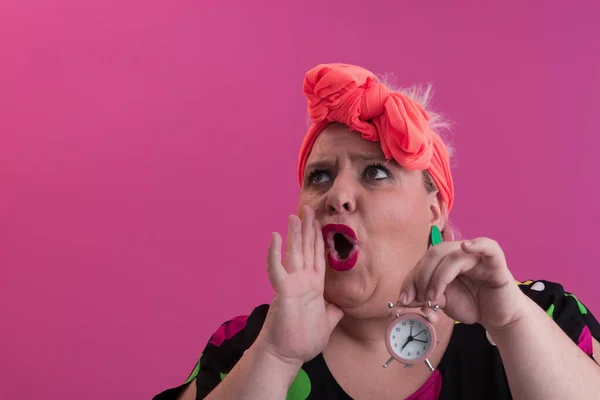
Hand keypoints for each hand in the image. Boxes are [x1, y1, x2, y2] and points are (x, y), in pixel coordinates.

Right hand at [256, 205, 343, 365]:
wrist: (286, 355)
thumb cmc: (301, 341)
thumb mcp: (326, 324)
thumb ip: (332, 313)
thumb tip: (340, 307)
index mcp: (313, 286)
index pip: (317, 256)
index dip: (318, 239)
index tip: (318, 222)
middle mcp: (302, 281)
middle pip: (306, 249)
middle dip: (308, 229)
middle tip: (307, 209)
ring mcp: (292, 284)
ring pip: (293, 253)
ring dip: (294, 234)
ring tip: (294, 216)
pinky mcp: (282, 291)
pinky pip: (277, 268)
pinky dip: (274, 253)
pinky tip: (274, 236)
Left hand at [399, 238, 527, 330]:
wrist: (499, 317)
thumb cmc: (473, 304)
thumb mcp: (444, 302)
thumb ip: (426, 297)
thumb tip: (404, 301)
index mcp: (445, 259)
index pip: (423, 261)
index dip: (410, 279)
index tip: (404, 300)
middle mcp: (460, 253)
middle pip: (434, 253)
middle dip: (421, 276)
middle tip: (420, 298)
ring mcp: (478, 256)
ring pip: (452, 255)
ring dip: (438, 277)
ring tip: (434, 298)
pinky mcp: (496, 264)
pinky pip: (489, 247)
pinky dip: (477, 244)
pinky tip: (466, 247)